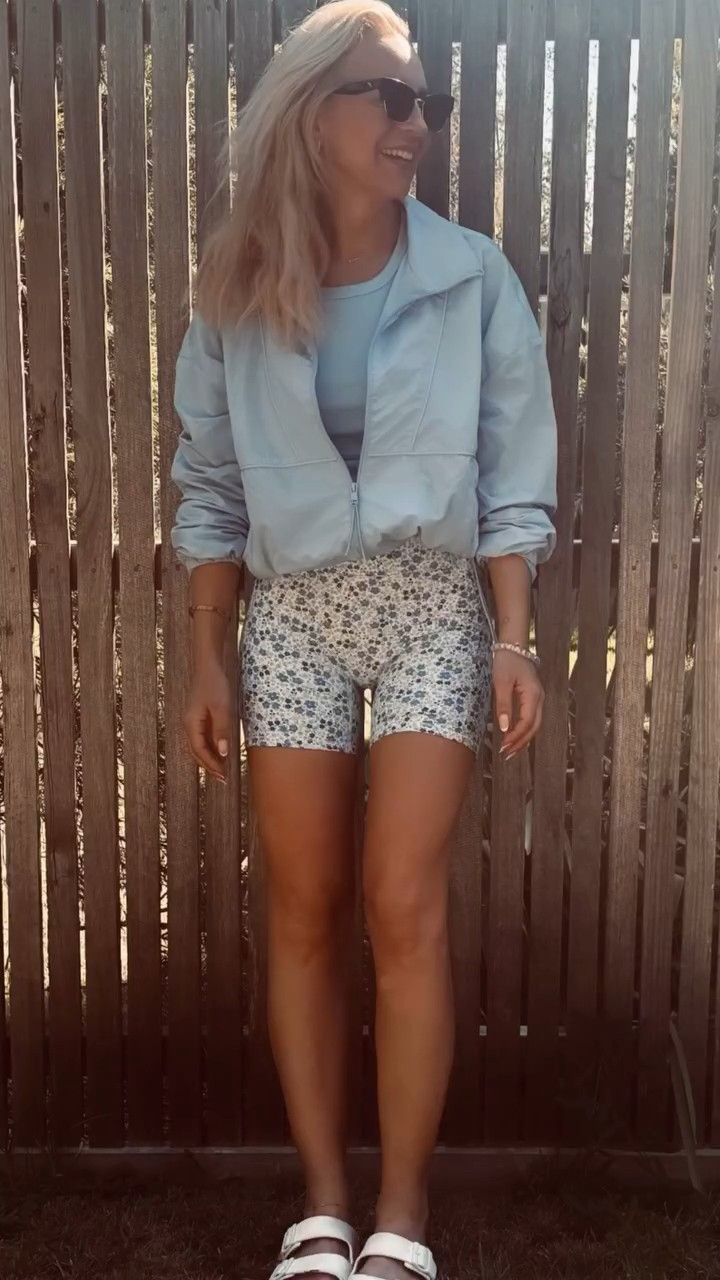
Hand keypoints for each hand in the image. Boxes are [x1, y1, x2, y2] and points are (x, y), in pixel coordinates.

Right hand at [183, 659, 231, 782]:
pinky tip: (220, 751)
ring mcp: (194, 720)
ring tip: (221, 769)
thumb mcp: (222, 708)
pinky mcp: (201, 716)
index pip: (199, 750)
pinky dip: (211, 747)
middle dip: (208, 765)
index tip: (223, 775)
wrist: (209, 664)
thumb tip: (222, 752)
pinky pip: (204, 737)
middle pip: (196, 751)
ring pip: (199, 745)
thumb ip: (221, 730)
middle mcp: (189, 724)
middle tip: (222, 778)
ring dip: (209, 758)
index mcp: (191, 723)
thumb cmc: (214, 684)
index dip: (211, 764)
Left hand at [492, 648, 543, 759]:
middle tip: (507, 754)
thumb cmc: (506, 661)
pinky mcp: (533, 698)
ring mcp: (538, 698)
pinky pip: (531, 718)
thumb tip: (505, 728)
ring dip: (523, 738)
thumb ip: (503, 705)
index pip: (527, 723)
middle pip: (534, 727)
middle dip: (521, 742)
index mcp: (533, 695)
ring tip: (510, 750)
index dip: (516, 737)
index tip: (504, 747)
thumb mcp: (501, 682)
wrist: (513, 645)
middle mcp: (539, 699)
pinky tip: (514, 736)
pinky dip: (523, 730)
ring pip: (534, 724)